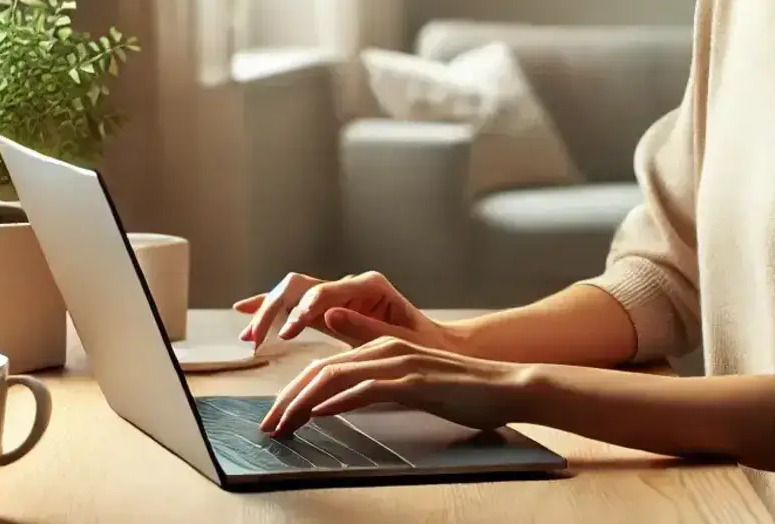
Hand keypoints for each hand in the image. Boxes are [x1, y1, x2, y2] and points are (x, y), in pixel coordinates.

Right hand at [232, 270, 459, 352]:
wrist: (434, 346)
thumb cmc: (422, 344)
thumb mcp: (399, 340)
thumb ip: (363, 327)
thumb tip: (328, 315)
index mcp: (369, 287)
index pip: (323, 292)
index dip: (301, 311)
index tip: (285, 334)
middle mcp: (351, 285)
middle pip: (300, 285)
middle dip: (273, 308)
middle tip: (255, 337)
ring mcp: (339, 295)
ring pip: (293, 292)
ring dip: (267, 309)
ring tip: (248, 334)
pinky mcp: (331, 310)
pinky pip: (296, 303)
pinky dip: (273, 307)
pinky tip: (248, 310)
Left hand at [259, 337, 534, 437]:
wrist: (506, 386)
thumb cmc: (462, 391)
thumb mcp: (412, 383)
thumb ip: (375, 385)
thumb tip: (336, 398)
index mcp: (384, 347)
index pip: (326, 367)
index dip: (294, 392)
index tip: (276, 418)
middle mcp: (387, 348)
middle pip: (322, 370)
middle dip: (288, 399)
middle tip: (267, 427)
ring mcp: (400, 363)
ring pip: (337, 376)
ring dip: (304, 402)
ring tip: (284, 425)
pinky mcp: (414, 381)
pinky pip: (368, 389)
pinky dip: (340, 401)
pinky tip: (322, 414)